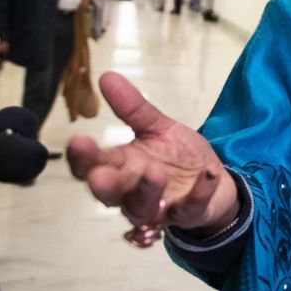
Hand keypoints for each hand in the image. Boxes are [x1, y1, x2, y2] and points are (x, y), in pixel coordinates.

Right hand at [67, 71, 239, 236]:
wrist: (213, 182)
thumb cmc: (176, 157)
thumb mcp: (158, 128)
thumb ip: (134, 109)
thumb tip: (106, 76)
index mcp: (122, 166)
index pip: (92, 165)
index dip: (83, 157)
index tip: (77, 141)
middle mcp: (133, 191)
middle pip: (111, 194)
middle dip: (104, 185)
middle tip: (98, 176)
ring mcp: (160, 207)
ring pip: (143, 208)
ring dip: (148, 192)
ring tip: (155, 172)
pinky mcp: (188, 214)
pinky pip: (190, 209)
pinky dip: (198, 194)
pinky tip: (208, 175)